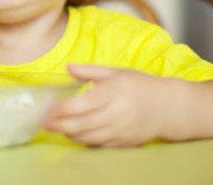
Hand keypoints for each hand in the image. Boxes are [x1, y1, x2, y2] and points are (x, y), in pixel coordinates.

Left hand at [42, 64, 174, 146]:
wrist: (168, 106)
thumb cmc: (139, 85)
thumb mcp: (116, 72)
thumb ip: (90, 70)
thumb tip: (68, 67)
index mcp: (112, 92)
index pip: (81, 104)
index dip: (63, 108)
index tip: (50, 107)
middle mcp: (116, 113)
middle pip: (81, 124)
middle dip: (59, 125)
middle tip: (44, 123)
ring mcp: (120, 130)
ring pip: (88, 137)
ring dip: (69, 133)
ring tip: (57, 128)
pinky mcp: (124, 143)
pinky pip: (99, 145)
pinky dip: (85, 141)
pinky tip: (75, 135)